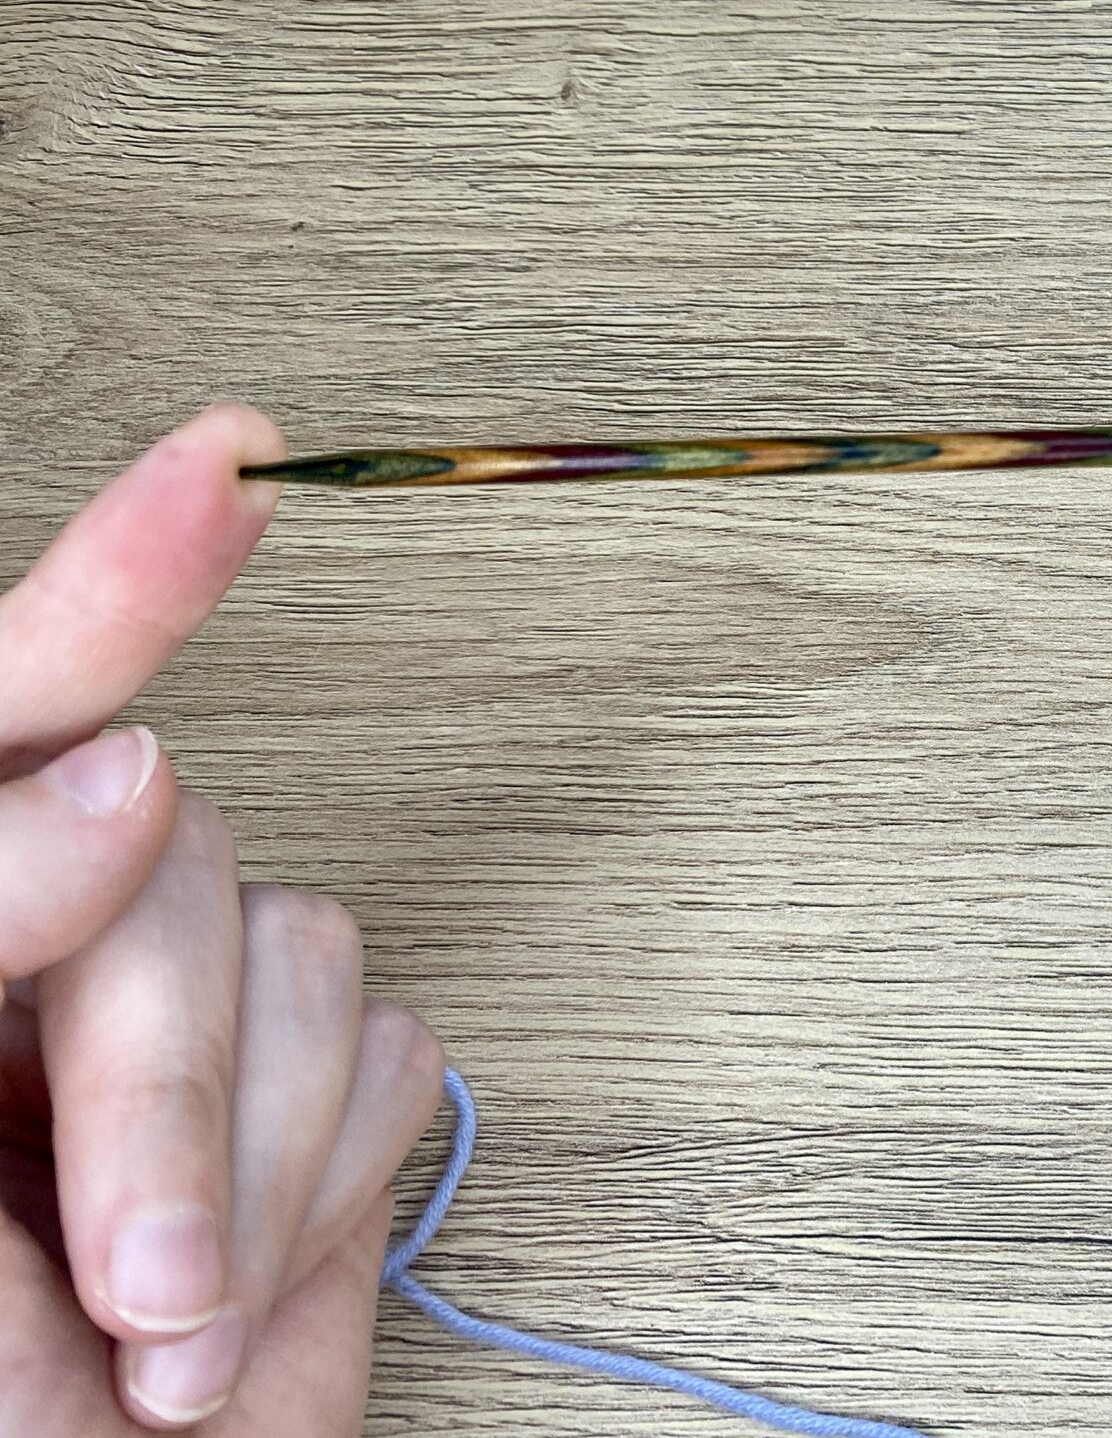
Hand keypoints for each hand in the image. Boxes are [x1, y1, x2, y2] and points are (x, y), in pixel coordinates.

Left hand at [1, 408, 444, 1432]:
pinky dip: (327, 1180)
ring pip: (300, 939)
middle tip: (131, 1269)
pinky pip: (386, 1040)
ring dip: (252, 1158)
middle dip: (166, 1074)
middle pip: (173, 850)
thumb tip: (121, 781)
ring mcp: (179, 1031)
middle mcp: (42, 963)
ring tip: (159, 1331)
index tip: (230, 467)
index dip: (114, 587)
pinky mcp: (309, 1098)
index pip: (2, 726)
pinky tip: (246, 1276)